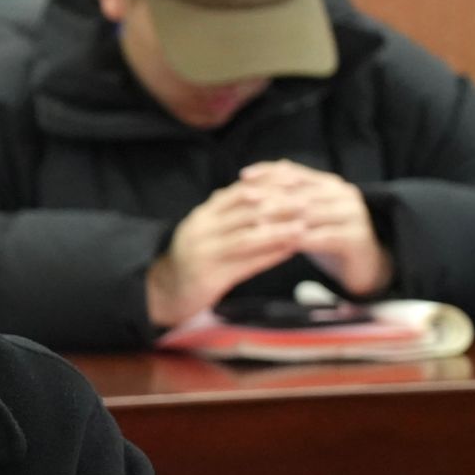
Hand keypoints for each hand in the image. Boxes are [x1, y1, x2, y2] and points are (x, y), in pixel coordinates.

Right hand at [148, 181, 309, 326]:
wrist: (166, 293)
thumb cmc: (195, 260)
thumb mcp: (207, 230)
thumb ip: (230, 212)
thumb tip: (262, 191)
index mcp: (202, 215)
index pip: (239, 191)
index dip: (269, 185)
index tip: (296, 181)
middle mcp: (201, 230)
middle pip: (245, 211)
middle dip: (279, 205)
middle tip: (308, 201)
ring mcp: (204, 253)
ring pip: (247, 236)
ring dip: (278, 230)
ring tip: (304, 226)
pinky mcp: (210, 277)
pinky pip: (246, 264)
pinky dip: (270, 256)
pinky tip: (290, 251)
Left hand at [236, 160, 393, 296]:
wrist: (363, 266)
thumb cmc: (326, 238)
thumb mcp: (304, 216)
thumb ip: (285, 199)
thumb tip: (249, 182)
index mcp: (329, 184)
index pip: (296, 172)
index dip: (270, 172)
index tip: (243, 177)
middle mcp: (343, 194)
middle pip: (302, 192)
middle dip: (272, 196)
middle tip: (246, 202)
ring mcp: (353, 214)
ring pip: (312, 213)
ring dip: (283, 219)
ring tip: (257, 226)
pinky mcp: (358, 237)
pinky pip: (325, 237)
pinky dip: (302, 240)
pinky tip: (282, 246)